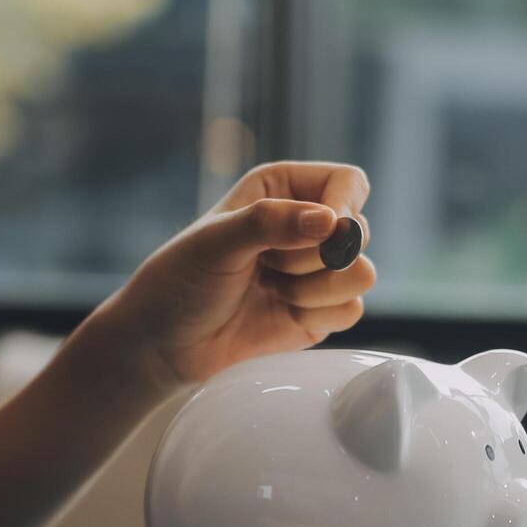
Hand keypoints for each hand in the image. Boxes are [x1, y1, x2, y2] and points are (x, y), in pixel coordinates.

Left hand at [100, 161, 374, 389]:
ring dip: (312, 289)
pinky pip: (351, 310)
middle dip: (314, 257)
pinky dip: (316, 316)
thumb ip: (271, 223)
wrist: (165, 344)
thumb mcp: (216, 241)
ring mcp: (317, 272)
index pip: (347, 183)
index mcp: (283, 189)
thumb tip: (330, 223)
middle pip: (358, 233)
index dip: (344, 207)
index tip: (324, 231)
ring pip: (361, 276)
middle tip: (267, 266)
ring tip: (269, 289)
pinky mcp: (322, 311)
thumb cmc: (181, 281)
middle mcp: (307, 226)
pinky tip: (280, 313)